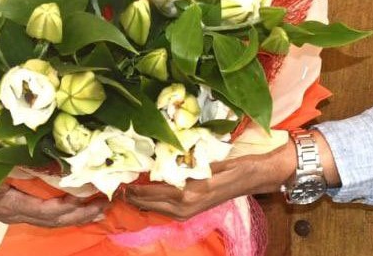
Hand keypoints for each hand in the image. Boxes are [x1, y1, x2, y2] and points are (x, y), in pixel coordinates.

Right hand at [0, 159, 106, 227]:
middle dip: (80, 215)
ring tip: (96, 208)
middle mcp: (12, 212)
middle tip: (104, 205)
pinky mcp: (9, 206)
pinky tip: (70, 204)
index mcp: (9, 203)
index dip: (73, 206)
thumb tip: (44, 160)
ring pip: (48, 220)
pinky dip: (59, 211)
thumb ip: (13, 165)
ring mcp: (10, 212)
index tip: (94, 195)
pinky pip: (39, 214)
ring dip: (73, 215)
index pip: (49, 211)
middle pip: (53, 220)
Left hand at [124, 141, 296, 221]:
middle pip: (153, 204)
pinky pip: (169, 210)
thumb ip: (187, 165)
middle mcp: (188, 205)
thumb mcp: (207, 161)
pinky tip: (148, 199)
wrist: (254, 177)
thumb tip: (163, 161)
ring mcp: (191, 210)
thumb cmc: (234, 164)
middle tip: (118, 190)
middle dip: (135, 198)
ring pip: (160, 209)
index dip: (137, 189)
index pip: (155, 192)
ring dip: (143, 203)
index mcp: (190, 191)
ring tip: (128, 194)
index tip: (122, 182)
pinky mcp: (194, 210)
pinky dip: (155, 204)